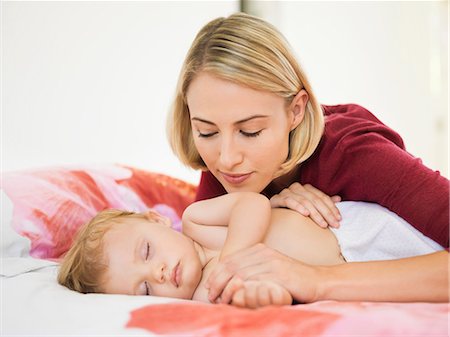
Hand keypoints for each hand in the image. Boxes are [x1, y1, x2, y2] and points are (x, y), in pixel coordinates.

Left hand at [205, 243, 320, 303]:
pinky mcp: (279, 275)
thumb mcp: (270, 267)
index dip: (217, 272)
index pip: (231, 259)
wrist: (318, 281)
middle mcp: (264, 253)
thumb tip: (232, 278)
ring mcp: (272, 263)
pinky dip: (241, 291)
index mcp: (260, 249)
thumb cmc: (292, 278)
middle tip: (210, 294)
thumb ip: (254, 268)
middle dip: (218, 280)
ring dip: (226, 288)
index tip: (210, 286)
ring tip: (218, 299)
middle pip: (232, 265)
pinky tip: (234, 299)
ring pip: (240, 274)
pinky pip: (254, 282)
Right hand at [270, 182, 340, 227]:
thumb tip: (338, 198)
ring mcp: (285, 192)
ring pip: (304, 200)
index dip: (332, 207)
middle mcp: (296, 188)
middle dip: (326, 213)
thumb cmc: (292, 214)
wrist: (271, 218)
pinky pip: (289, 201)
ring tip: (322, 224)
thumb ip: (322, 204)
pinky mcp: (276, 199)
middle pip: (314, 199)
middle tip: (334, 225)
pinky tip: (305, 214)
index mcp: (304, 188)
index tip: (339, 219)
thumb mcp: (309, 209)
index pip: (321, 196)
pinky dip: (298, 207)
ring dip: (315, 213)